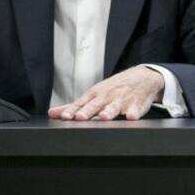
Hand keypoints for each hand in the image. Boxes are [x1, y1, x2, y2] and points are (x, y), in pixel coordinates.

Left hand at [47, 66, 164, 120]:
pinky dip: (133, 113)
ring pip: (114, 107)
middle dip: (88, 111)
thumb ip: (74, 105)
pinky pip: (135, 110)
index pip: (81, 104)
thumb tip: (52, 113)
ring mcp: (122, 100)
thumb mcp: (94, 94)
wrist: (142, 77)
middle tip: (80, 117)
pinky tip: (131, 117)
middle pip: (96, 105)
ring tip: (104, 117)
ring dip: (109, 112)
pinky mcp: (136, 105)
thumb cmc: (114, 88)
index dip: (72, 111)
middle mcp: (107, 97)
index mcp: (95, 95)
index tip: (65, 117)